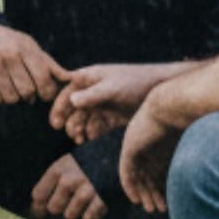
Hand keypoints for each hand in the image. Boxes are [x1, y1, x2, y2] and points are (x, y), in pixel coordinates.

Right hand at [0, 24, 72, 106]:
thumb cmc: (11, 44)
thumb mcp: (31, 48)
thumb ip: (49, 65)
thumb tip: (71, 80)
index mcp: (24, 48)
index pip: (43, 79)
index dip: (47, 92)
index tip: (45, 93)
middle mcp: (7, 56)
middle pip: (27, 92)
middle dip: (29, 95)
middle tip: (25, 88)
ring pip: (11, 99)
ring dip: (13, 97)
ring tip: (10, 85)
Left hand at [27, 152, 106, 218]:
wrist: (120, 153)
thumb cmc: (91, 160)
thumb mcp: (70, 162)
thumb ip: (54, 181)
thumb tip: (37, 207)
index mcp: (60, 167)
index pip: (38, 195)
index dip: (40, 203)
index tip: (45, 204)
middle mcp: (70, 178)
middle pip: (53, 208)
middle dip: (60, 207)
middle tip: (70, 200)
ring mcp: (87, 189)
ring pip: (70, 215)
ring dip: (75, 212)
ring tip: (83, 202)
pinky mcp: (103, 198)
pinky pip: (88, 218)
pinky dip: (89, 217)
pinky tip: (93, 207)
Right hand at [49, 62, 167, 142]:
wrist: (162, 89)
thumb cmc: (136, 82)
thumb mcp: (113, 87)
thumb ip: (92, 95)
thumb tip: (72, 100)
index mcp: (90, 78)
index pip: (68, 92)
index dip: (59, 107)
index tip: (55, 124)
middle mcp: (94, 91)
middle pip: (74, 108)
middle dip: (69, 121)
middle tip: (70, 135)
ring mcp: (104, 103)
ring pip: (85, 118)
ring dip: (80, 128)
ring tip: (80, 139)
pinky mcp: (114, 115)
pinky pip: (98, 125)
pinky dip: (92, 132)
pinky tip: (91, 138)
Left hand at [118, 94, 184, 212]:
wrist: (173, 106)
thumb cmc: (189, 121)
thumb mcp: (189, 145)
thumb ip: (190, 162)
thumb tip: (204, 181)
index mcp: (159, 145)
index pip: (156, 171)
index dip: (160, 188)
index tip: (166, 203)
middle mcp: (147, 147)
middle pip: (145, 175)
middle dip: (151, 194)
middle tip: (155, 210)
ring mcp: (137, 147)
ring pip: (136, 176)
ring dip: (142, 193)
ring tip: (149, 208)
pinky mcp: (129, 148)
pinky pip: (126, 172)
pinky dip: (130, 186)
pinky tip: (134, 199)